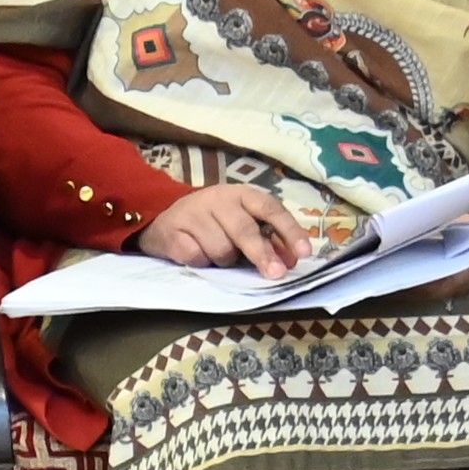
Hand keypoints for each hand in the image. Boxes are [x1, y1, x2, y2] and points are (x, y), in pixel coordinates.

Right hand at [134, 185, 325, 276]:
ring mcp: (192, 213)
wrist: (165, 220)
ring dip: (225, 261)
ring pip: (220, 249)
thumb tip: (291, 260)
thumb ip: (269, 240)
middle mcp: (218, 199)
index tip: (303, 253)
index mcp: (242, 195)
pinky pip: (196, 257)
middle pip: (245, 230)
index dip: (289, 231)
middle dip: (262, 254)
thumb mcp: (243, 224)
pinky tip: (198, 255)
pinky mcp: (172, 231)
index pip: (271, 209)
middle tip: (275, 274)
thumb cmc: (214, 224)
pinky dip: (202, 262)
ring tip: (219, 256)